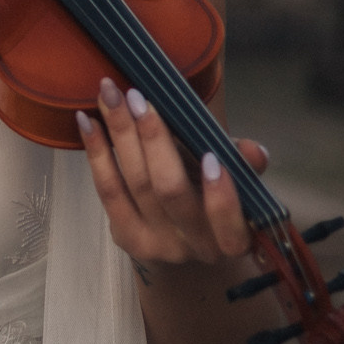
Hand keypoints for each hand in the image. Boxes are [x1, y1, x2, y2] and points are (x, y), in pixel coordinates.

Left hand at [76, 77, 270, 267]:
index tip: (211, 156)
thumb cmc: (214, 198)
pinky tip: (88, 121)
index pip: (228, 224)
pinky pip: (108, 190)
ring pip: (135, 184)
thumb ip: (246, 166)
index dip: (221, 196)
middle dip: (153, 139)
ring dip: (120, 134)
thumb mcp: (238, 180)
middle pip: (169, 191)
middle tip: (136, 96)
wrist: (184, 236)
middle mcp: (195, 247)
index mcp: (233, 238)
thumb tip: (255, 151)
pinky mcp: (126, 238)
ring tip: (110, 96)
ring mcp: (157, 245)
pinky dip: (97, 153)